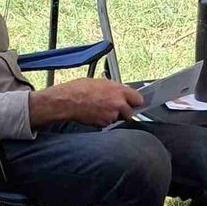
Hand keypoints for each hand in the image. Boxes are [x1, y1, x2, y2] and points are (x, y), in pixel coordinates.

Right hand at [29, 76, 145, 124]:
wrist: (68, 100)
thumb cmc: (80, 88)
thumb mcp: (100, 82)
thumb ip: (114, 88)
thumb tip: (120, 91)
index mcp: (119, 90)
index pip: (138, 99)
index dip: (134, 102)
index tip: (131, 102)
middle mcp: (118, 103)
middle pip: (130, 113)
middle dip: (124, 112)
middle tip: (115, 108)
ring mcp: (111, 115)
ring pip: (118, 119)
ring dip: (112, 116)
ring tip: (100, 109)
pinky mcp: (104, 123)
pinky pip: (107, 123)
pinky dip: (103, 120)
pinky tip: (94, 113)